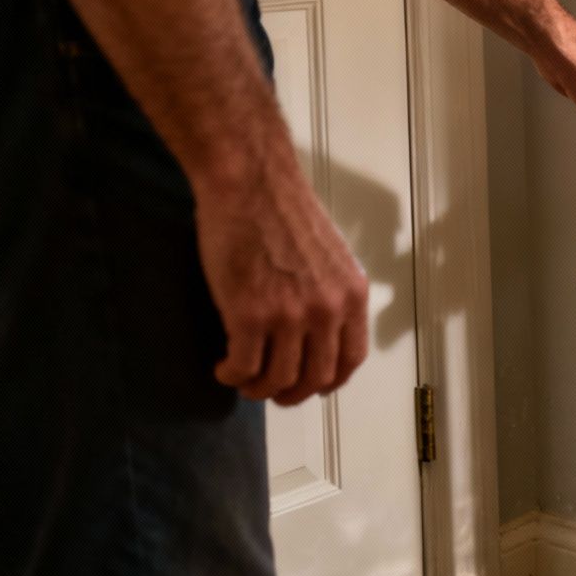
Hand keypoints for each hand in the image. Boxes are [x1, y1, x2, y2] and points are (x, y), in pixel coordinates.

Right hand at [196, 158, 370, 404]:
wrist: (251, 182)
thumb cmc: (283, 212)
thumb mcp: (330, 257)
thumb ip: (331, 295)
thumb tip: (319, 333)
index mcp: (353, 295)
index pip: (351, 359)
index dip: (328, 381)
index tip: (310, 385)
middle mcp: (329, 311)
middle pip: (315, 379)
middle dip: (290, 393)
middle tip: (269, 390)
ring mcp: (290, 316)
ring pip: (277, 380)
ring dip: (257, 388)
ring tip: (241, 378)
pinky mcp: (250, 316)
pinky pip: (243, 368)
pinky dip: (232, 375)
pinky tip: (223, 366)